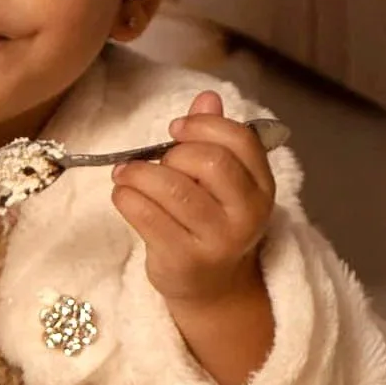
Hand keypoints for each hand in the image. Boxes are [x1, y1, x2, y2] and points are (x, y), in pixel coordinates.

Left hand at [112, 91, 275, 306]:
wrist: (212, 287)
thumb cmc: (211, 222)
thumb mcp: (221, 182)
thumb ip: (214, 138)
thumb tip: (207, 98)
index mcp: (261, 187)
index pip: (240, 140)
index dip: (203, 126)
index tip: (175, 130)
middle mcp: (247, 214)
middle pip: (210, 162)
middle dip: (173, 153)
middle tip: (154, 161)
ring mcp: (218, 240)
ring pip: (173, 188)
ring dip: (139, 173)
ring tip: (125, 174)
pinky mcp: (184, 259)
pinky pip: (147, 215)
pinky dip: (127, 197)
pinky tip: (123, 195)